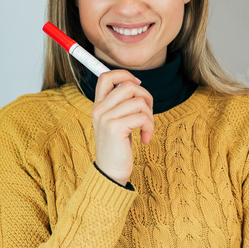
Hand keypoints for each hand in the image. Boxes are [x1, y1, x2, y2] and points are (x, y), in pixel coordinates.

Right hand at [92, 69, 153, 185]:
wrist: (110, 173)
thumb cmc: (117, 148)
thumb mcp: (116, 122)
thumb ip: (120, 105)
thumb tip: (136, 86)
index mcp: (98, 106)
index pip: (106, 76)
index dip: (124, 74)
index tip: (137, 85)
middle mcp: (99, 109)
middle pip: (128, 86)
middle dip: (146, 97)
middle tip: (147, 114)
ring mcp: (106, 118)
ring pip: (139, 101)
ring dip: (150, 116)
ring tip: (146, 129)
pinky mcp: (115, 128)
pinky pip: (142, 117)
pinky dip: (149, 128)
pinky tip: (145, 139)